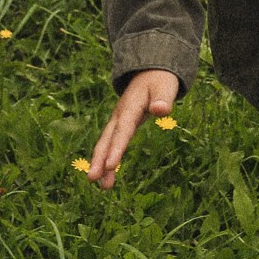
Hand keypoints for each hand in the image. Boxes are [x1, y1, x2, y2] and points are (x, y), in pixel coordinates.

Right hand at [86, 68, 177, 189]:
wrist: (150, 71)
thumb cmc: (160, 81)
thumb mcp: (165, 87)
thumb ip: (163, 98)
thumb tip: (160, 110)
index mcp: (130, 107)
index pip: (123, 130)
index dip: (116, 148)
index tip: (111, 166)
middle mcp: (120, 116)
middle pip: (107, 139)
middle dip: (100, 159)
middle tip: (93, 179)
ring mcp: (118, 121)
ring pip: (106, 144)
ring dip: (102, 164)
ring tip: (102, 187)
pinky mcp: (121, 126)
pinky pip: (112, 144)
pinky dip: (108, 159)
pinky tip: (107, 177)